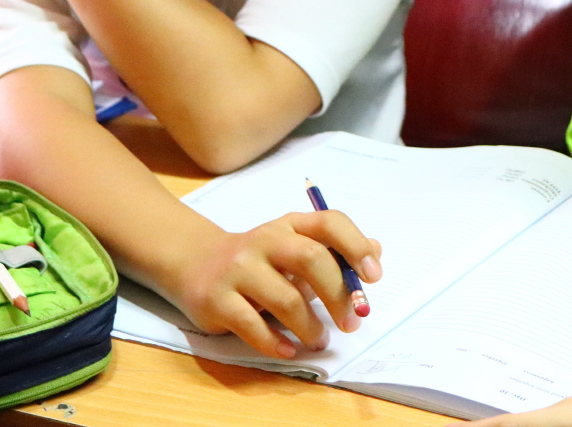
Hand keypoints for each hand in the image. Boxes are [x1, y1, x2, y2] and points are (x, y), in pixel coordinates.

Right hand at [168, 210, 382, 357]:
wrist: (196, 262)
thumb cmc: (260, 260)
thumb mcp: (295, 246)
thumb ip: (334, 251)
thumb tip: (376, 253)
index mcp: (291, 225)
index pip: (329, 222)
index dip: (355, 246)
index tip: (373, 277)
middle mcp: (265, 239)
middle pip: (311, 258)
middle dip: (338, 294)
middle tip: (352, 321)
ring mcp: (239, 268)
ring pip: (285, 298)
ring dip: (310, 325)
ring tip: (320, 340)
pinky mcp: (217, 298)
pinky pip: (251, 325)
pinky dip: (275, 342)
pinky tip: (290, 349)